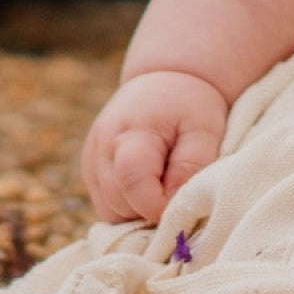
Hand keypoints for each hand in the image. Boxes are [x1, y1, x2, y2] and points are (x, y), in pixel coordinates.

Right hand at [80, 69, 229, 224]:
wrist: (163, 80)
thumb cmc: (188, 105)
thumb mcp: (204, 128)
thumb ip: (192, 164)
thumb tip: (172, 202)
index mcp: (129, 133)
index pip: (132, 182)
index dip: (158, 204)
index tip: (183, 199)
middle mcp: (101, 149)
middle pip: (118, 204)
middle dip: (149, 210)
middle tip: (177, 191)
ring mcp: (91, 161)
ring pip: (110, 212)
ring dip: (138, 211)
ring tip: (164, 186)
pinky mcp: (90, 171)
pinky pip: (107, 206)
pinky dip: (129, 206)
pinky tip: (150, 187)